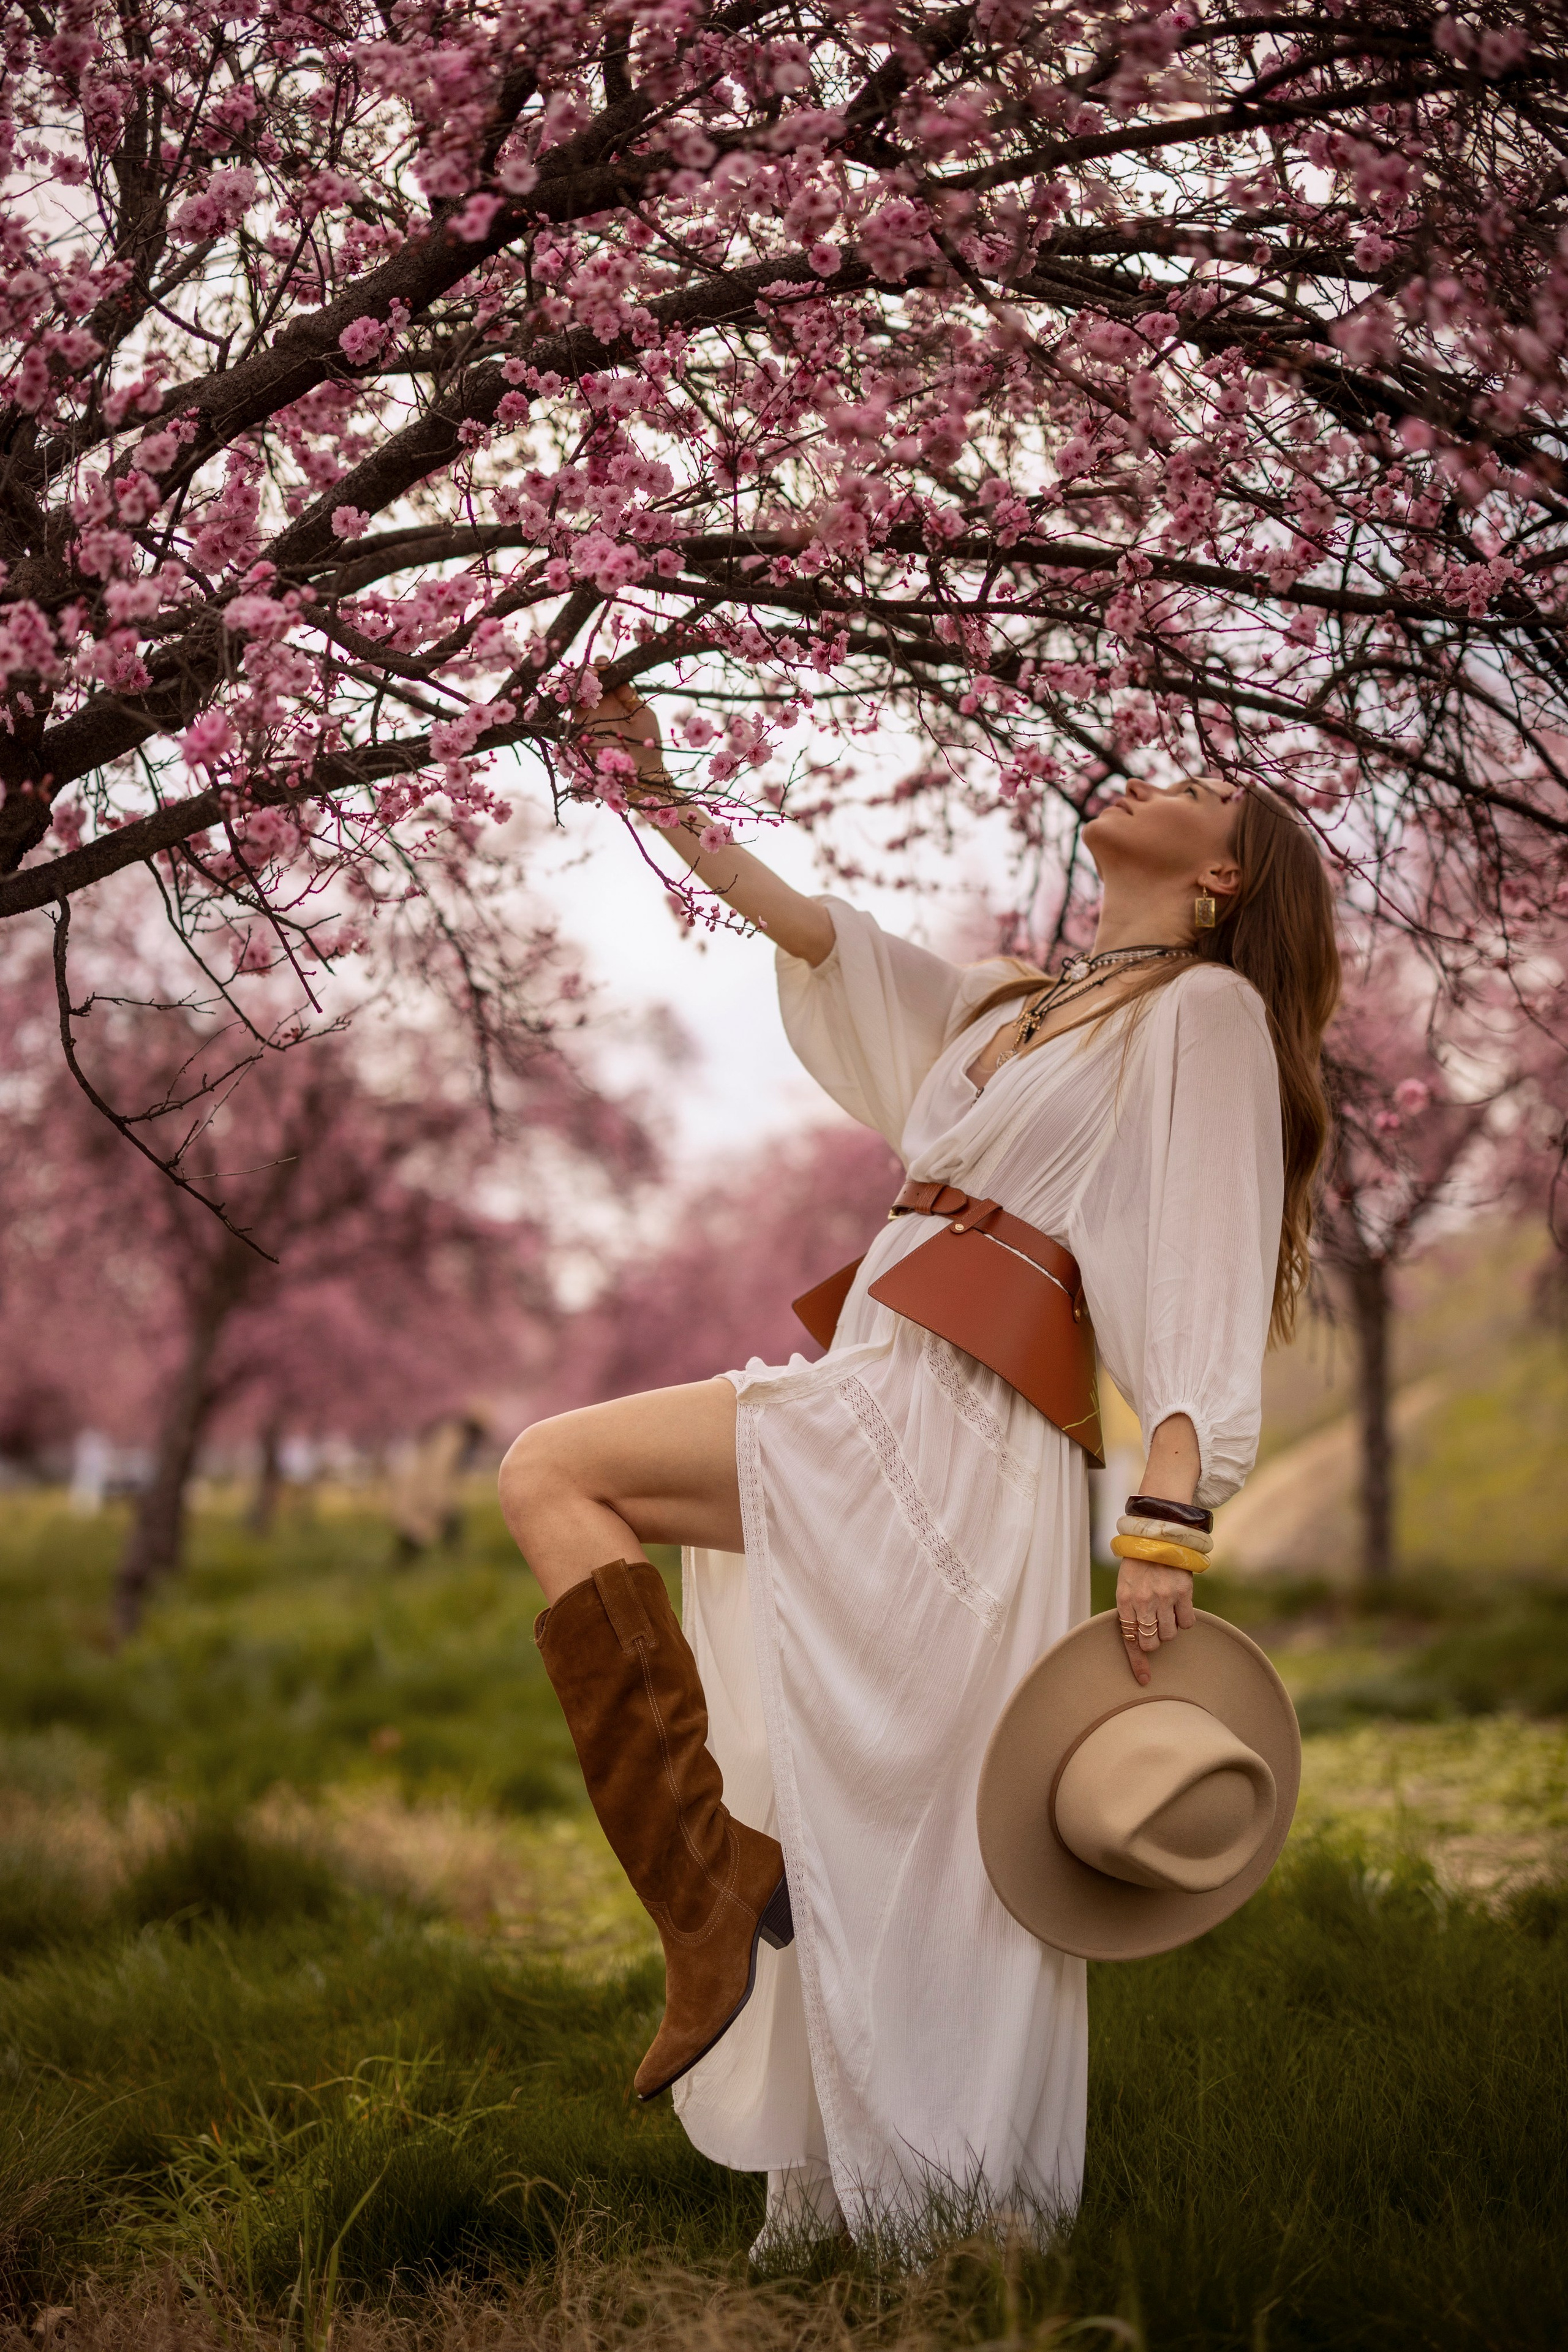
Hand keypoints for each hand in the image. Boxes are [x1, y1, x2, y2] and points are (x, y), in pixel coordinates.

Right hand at [578, 674, 669, 800]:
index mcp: (620, 697)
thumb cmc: (648, 741)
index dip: (606, 667)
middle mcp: (604, 703)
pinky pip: (571, 707)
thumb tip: (621, 682)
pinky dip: (569, 695)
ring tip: (583, 675)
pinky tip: (572, 687)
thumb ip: (630, 697)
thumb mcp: (643, 713)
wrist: (641, 767)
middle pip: (591, 679)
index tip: (606, 665)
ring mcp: (592, 714)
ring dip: (579, 680)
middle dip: (590, 670)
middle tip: (594, 669)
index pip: (609, 675)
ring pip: (579, 690)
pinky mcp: (581, 726)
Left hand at [1116, 1559, 1195, 1685]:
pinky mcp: (1183, 1592)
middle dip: (1154, 1640)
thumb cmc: (1137, 1566)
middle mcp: (1144, 1601)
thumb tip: (1139, 1641)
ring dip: (1169, 1628)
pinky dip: (1184, 1619)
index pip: (1130, 1640)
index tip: (1145, 1679)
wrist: (1156, 1538)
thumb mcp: (1125, 1587)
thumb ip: (1129, 1612)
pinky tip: (1179, 1606)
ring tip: (1165, 1610)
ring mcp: (1164, 1597)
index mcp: (1124, 1601)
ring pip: (1170, 1634)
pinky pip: (1187, 1622)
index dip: (1138, 1662)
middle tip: (1155, 1624)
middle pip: (1152, 1642)